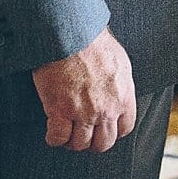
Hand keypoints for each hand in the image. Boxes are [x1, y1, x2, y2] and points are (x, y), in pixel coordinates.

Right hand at [32, 27, 135, 152]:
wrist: (72, 34)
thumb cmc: (94, 42)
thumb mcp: (119, 64)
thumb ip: (120, 85)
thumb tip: (116, 94)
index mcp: (124, 97)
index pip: (125, 129)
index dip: (113, 132)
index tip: (103, 129)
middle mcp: (106, 109)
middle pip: (103, 143)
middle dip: (93, 142)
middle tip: (84, 134)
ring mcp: (83, 112)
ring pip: (80, 144)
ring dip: (72, 141)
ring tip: (67, 132)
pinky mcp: (60, 110)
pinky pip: (57, 138)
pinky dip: (54, 138)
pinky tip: (52, 131)